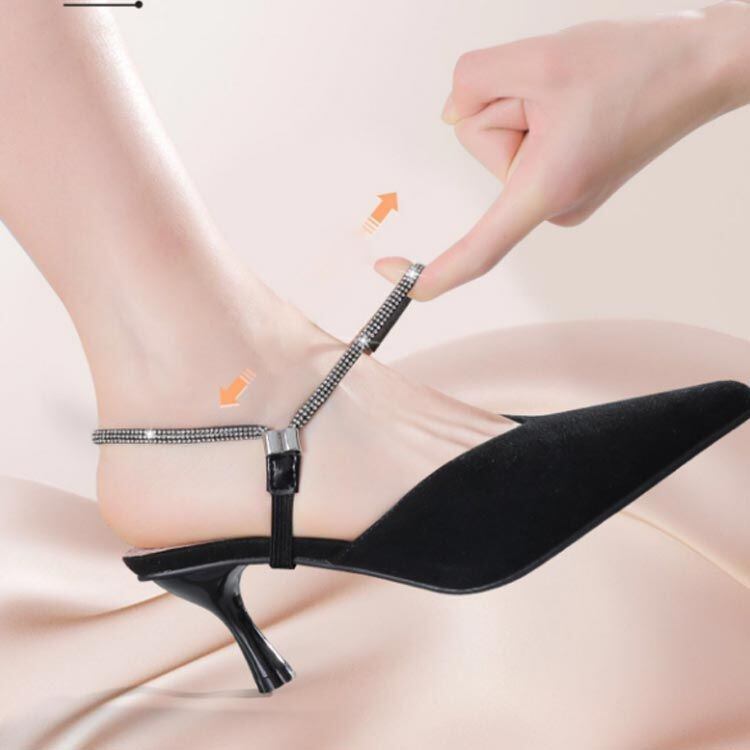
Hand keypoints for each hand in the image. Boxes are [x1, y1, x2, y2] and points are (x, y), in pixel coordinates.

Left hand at [376, 2, 749, 298]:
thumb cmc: (633, 66)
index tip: (390, 276)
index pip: (478, 250)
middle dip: (505, 103)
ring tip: (574, 96)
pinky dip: (531, 114)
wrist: (696, 69)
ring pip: (498, 140)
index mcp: (545, 190)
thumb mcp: (538, 59)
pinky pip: (517, 144)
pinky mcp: (561, 182)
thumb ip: (470, 81)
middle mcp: (551, 207)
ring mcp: (557, 198)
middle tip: (562, 91)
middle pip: (480, 142)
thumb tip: (452, 113)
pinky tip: (573, 106)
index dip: (430, 272)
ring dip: (522, 104)